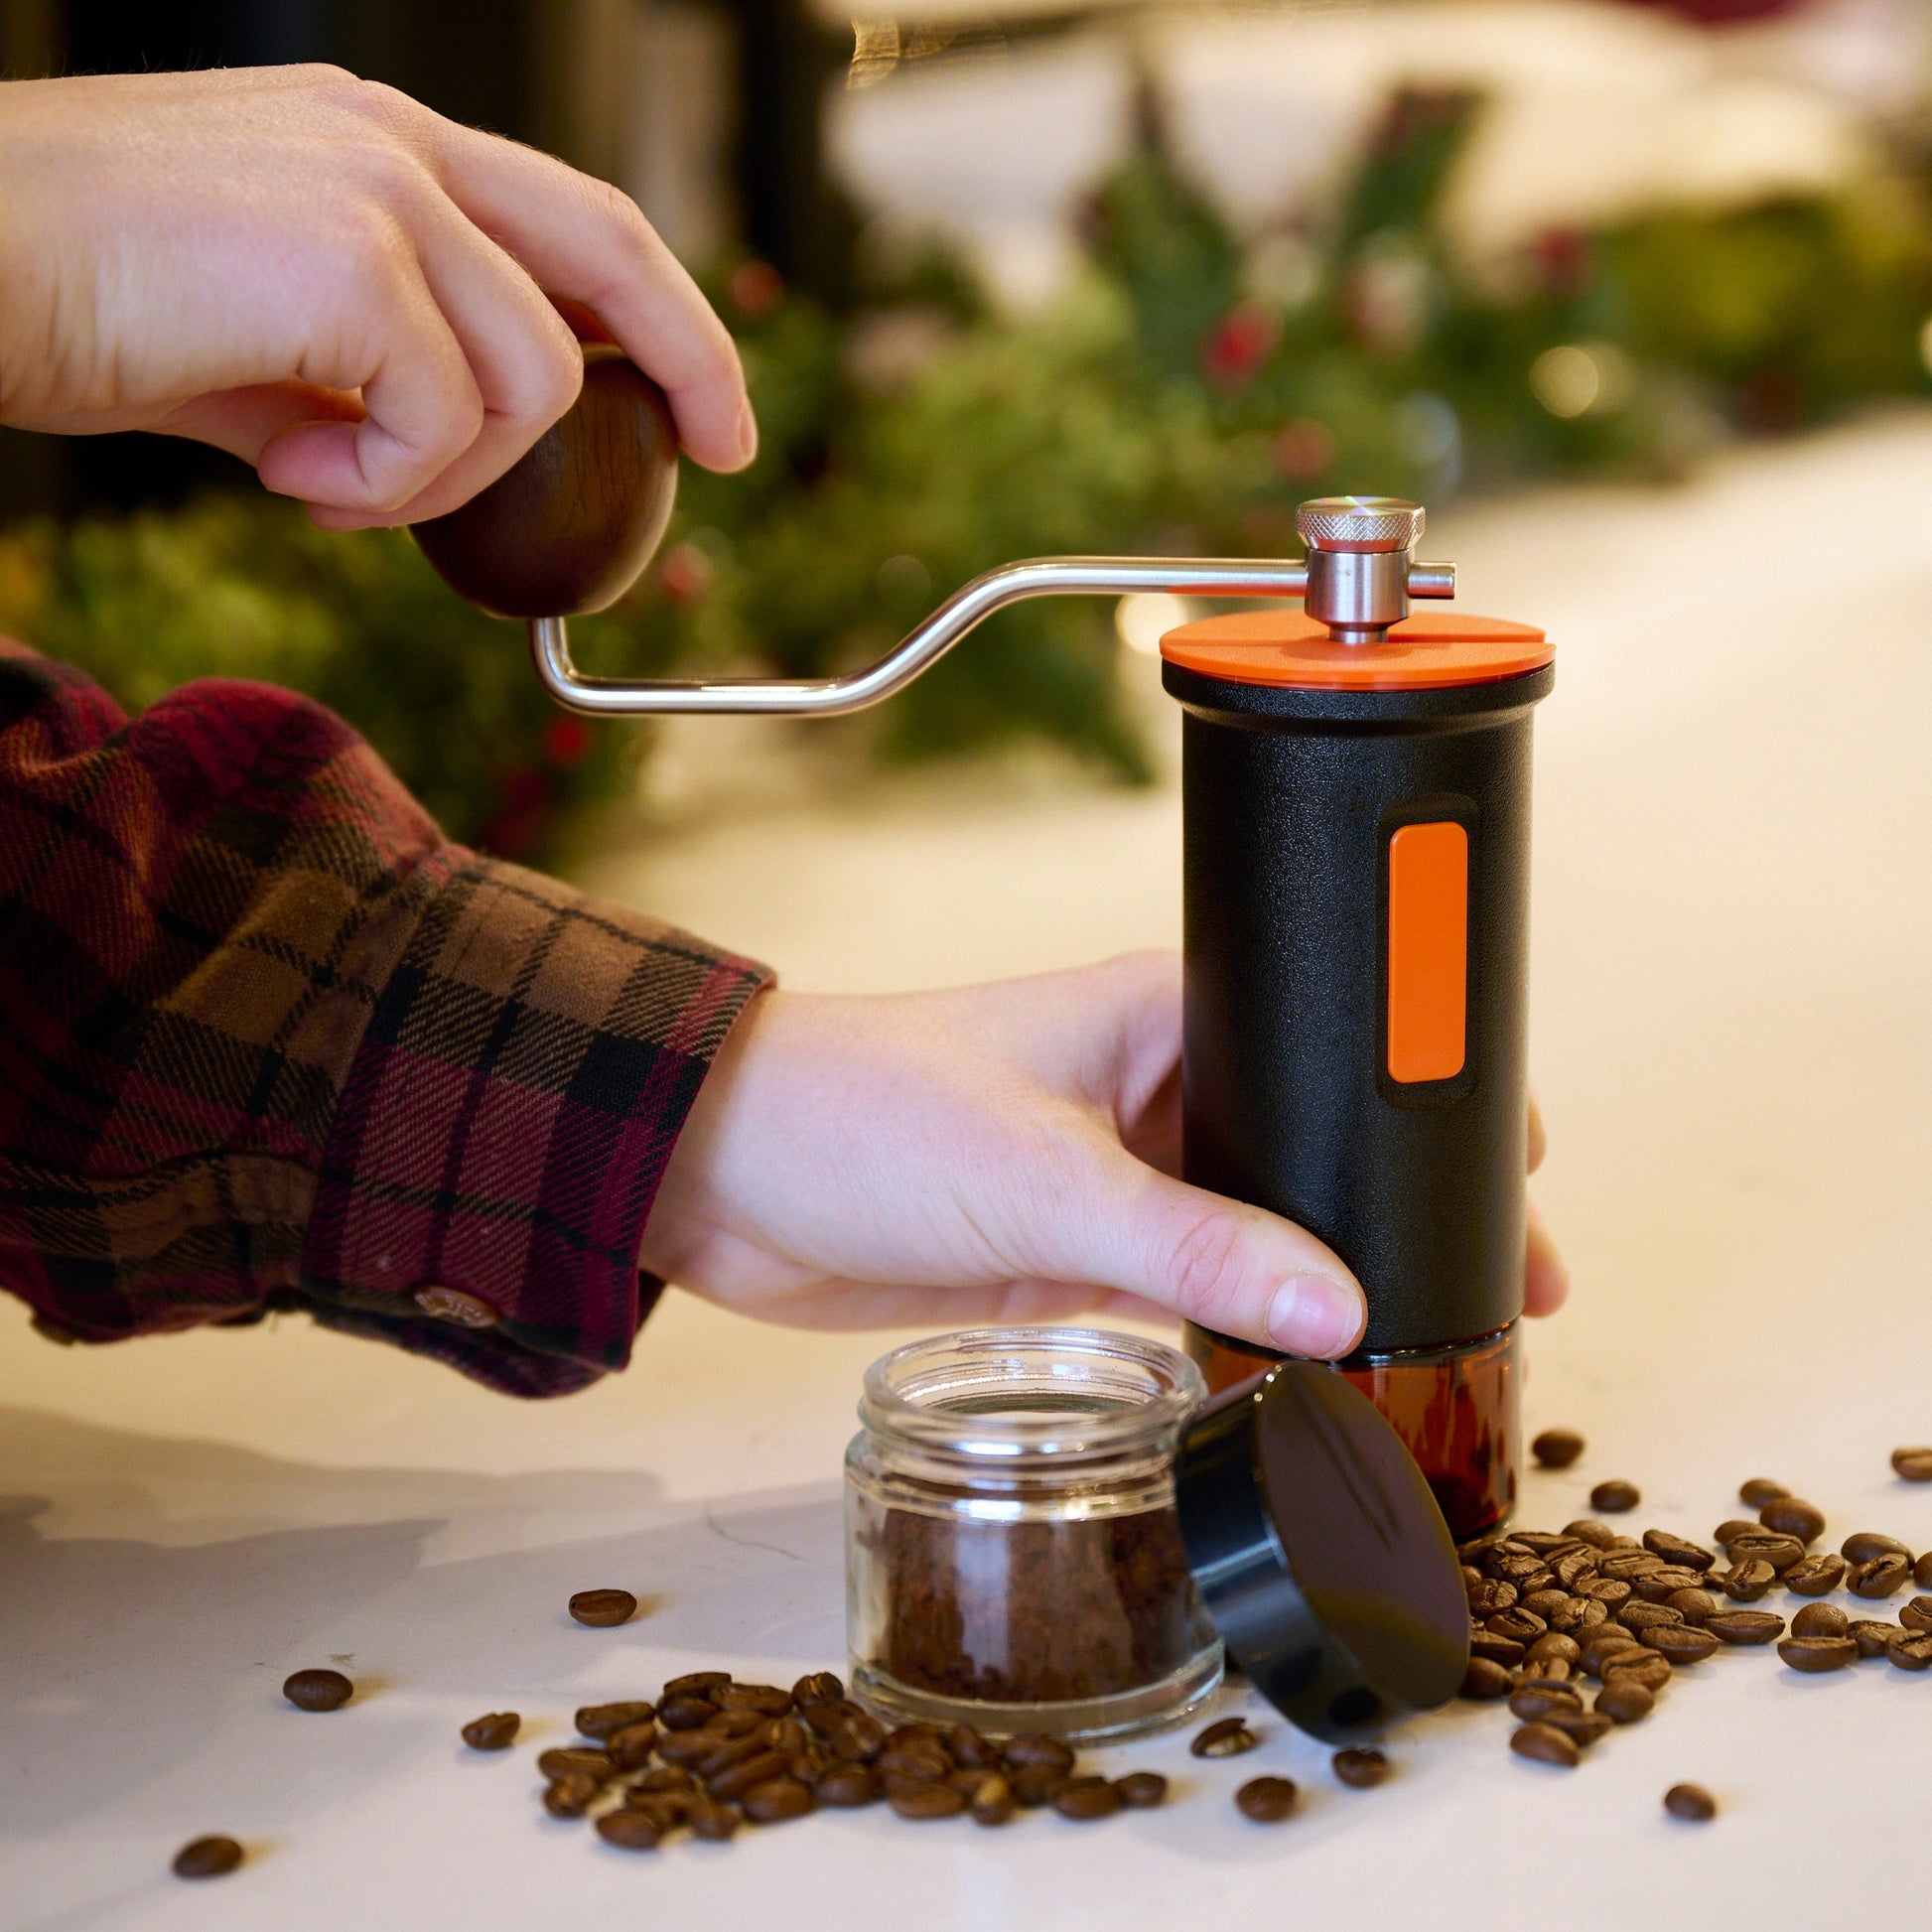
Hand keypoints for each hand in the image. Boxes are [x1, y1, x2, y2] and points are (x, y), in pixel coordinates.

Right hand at [0, 66, 753, 525]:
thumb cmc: (74, 301)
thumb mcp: (254, 345)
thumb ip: (362, 380)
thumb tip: (427, 457)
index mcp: (376, 140)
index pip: (571, 219)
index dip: (662, 312)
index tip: (705, 400)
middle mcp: (391, 140)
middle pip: (614, 248)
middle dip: (696, 360)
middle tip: (722, 452)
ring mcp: (374, 185)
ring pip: (533, 376)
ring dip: (450, 476)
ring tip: (331, 489)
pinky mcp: (349, 256)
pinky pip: (453, 421)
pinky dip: (388, 490)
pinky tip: (291, 484)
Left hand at [641, 953, 1566, 1355]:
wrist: (726, 1173)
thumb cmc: (862, 1109)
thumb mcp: (1045, 1177)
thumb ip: (1195, 1245)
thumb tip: (1338, 1303)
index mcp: (1169, 1010)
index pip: (1337, 1044)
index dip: (1430, 1100)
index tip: (1518, 1169)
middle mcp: (1157, 1081)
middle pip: (1312, 1147)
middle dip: (1395, 1210)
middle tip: (1497, 1289)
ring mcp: (1119, 1168)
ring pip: (1256, 1227)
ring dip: (1321, 1279)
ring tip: (1420, 1347)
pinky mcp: (1076, 1246)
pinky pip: (1191, 1289)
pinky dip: (1240, 1328)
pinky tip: (1299, 1372)